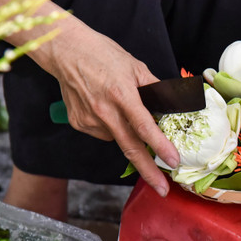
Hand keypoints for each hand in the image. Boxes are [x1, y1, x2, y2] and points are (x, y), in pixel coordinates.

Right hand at [45, 22, 178, 195]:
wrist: (66, 51)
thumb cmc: (103, 54)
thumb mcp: (135, 66)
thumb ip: (154, 88)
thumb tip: (173, 106)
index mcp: (122, 94)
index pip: (144, 126)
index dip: (160, 146)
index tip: (173, 161)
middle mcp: (104, 111)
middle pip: (130, 148)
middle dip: (149, 172)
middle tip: (163, 189)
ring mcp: (89, 120)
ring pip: (117, 137)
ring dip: (126, 133)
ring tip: (118, 107)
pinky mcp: (79, 123)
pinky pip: (103, 132)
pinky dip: (111, 126)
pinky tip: (105, 108)